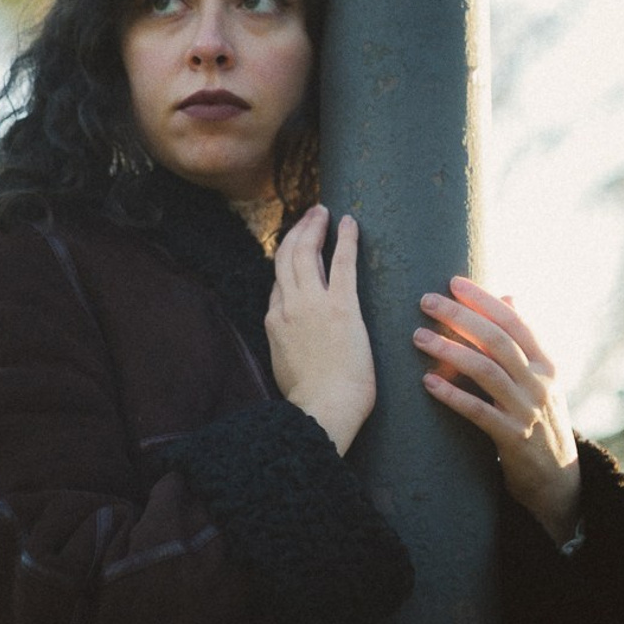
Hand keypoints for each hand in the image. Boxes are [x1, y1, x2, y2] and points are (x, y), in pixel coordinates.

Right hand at [266, 206, 376, 456]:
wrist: (323, 411)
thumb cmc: (311, 400)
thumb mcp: (285, 367)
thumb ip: (286, 344)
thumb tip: (293, 338)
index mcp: (274, 322)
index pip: (278, 281)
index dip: (287, 260)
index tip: (298, 247)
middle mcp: (288, 307)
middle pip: (286, 257)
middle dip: (297, 232)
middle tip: (310, 215)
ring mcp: (312, 305)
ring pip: (306, 253)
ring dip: (314, 227)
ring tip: (323, 211)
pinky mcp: (341, 307)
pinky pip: (342, 264)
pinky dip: (345, 240)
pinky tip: (349, 223)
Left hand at [412, 276, 580, 543]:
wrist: (559, 481)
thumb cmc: (540, 421)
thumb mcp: (540, 379)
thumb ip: (523, 341)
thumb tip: (508, 296)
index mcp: (546, 364)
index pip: (515, 321)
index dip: (483, 300)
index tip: (452, 282)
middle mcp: (539, 383)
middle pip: (497, 340)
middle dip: (460, 317)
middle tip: (425, 301)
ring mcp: (527, 411)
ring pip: (485, 371)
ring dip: (449, 351)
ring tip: (418, 337)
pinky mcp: (513, 439)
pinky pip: (478, 412)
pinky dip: (452, 395)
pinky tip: (427, 383)